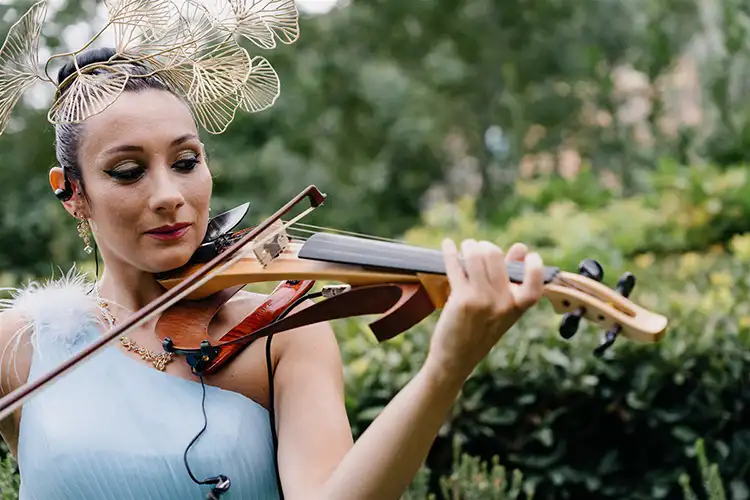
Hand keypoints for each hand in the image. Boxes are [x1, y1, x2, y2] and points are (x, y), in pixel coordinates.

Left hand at [425, 238, 543, 383]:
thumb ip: (513, 278)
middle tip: (477, 248)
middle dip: (484, 247)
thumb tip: (521, 248)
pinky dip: (450, 252)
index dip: (534, 266)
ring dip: (468, 247)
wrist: (457, 358)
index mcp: (518, 306)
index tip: (527, 255)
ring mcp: (482, 300)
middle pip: (494, 255)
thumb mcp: (504, 309)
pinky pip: (456, 266)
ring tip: (465, 248)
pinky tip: (447, 245)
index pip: (535, 283)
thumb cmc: (481, 330)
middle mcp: (503, 302)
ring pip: (475, 256)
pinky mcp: (462, 300)